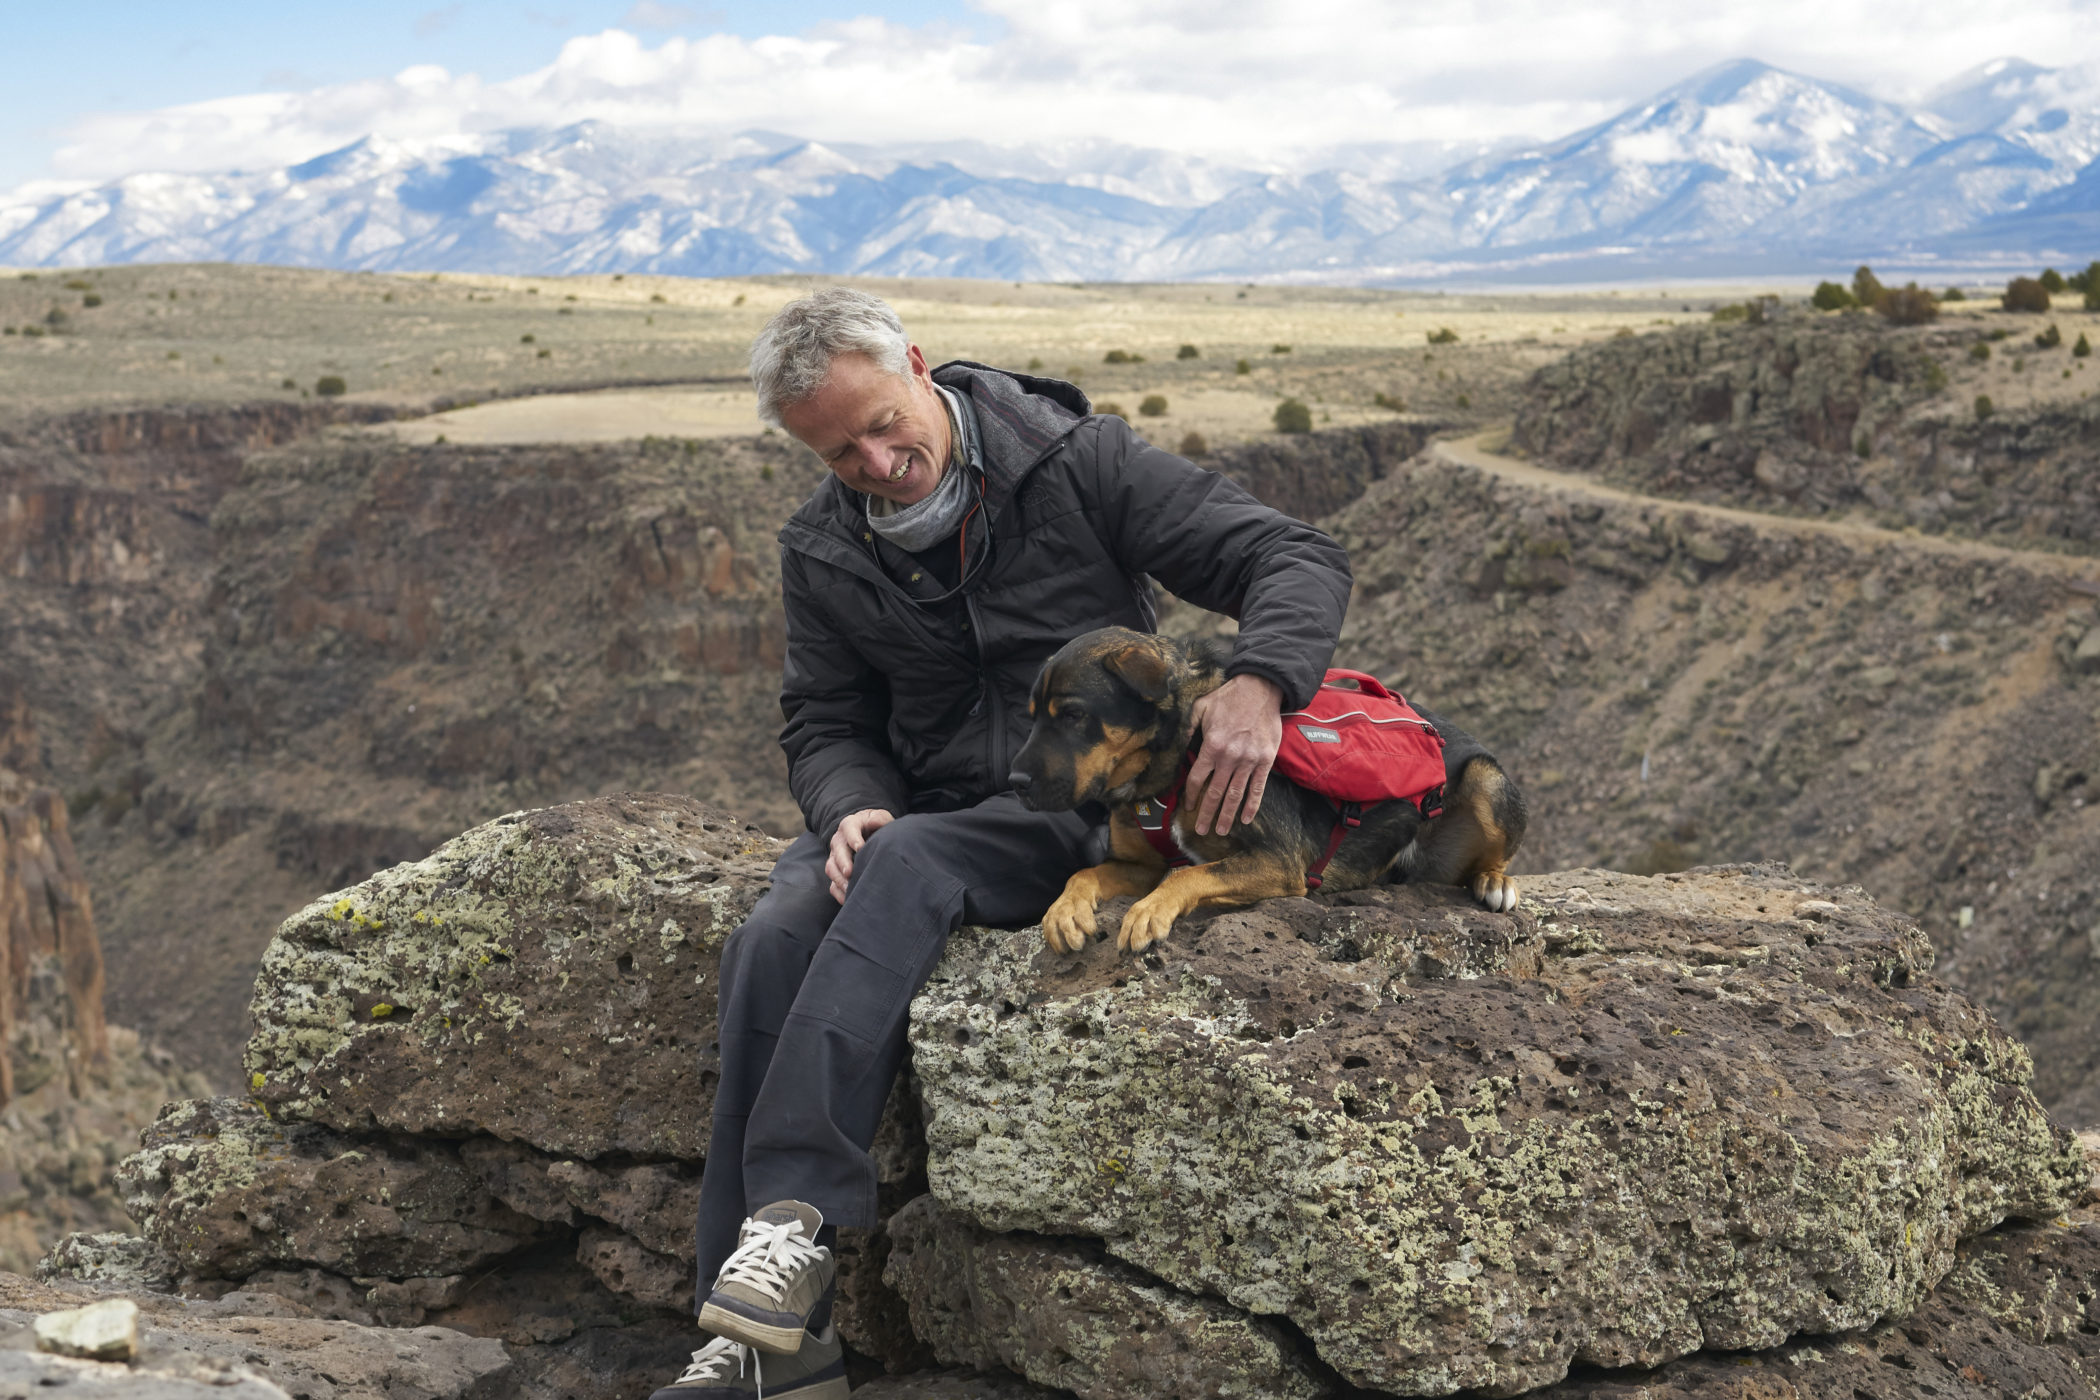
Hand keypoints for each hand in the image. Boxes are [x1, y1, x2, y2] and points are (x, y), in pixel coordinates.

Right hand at [826, 808, 894, 902]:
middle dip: (843, 862)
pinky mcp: (836, 872)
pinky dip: (839, 892)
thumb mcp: (881, 817)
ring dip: (839, 879)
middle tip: (850, 872)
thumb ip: (879, 819)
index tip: (860, 847)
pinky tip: (849, 898)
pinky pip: (832, 884)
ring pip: (831, 868)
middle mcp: (839, 841)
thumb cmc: (876, 826)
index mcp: (850, 825)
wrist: (868, 834)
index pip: (848, 829)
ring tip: (850, 888)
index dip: (853, 838)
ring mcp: (835, 857)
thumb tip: (874, 822)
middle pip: (837, 852)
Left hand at [1185, 674, 1282, 835]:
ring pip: (1235, 794)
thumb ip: (1188, 727)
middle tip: (1201, 831)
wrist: (1261, 688)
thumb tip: (1179, 745)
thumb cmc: (1229, 697)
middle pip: (1215, 792)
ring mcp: (1249, 760)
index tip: (1188, 807)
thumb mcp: (1201, 707)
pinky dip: (1252, 805)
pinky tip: (1245, 819)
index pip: (1197, 778)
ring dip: (1227, 815)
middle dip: (1207, 814)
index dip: (1191, 795)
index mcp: (1211, 745)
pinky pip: (1258, 788)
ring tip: (1221, 831)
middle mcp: (1229, 757)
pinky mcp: (1265, 760)